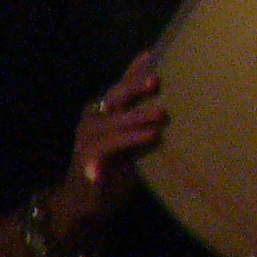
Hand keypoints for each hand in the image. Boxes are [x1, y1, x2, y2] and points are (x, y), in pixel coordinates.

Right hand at [50, 51, 165, 238]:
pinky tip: (142, 142)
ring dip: (134, 122)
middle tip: (156, 83)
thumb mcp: (134, 133)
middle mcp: (93, 118)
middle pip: (114, 98)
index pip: (123, 85)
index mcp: (105, 107)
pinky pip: (104, 151)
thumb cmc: (116, 160)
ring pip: (111, 125)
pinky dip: (121, 146)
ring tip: (158, 123)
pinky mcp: (86, 162)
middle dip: (134, 89)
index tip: (154, 56)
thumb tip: (171, 86)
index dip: (136, 71)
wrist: (86, 200)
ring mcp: (86, 140)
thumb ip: (145, 110)